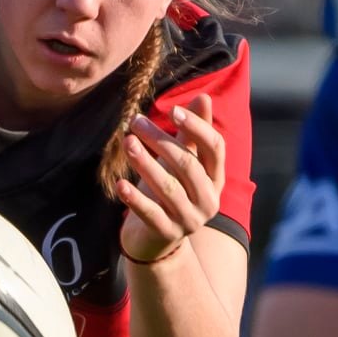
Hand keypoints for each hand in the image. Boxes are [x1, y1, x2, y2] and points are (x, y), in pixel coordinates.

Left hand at [117, 93, 225, 264]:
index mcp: (216, 178)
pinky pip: (150, 213)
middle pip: (187, 165)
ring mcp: (189, 220)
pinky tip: (121, 183)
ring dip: (145, 163)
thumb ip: (193, 133)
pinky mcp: (167, 234)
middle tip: (135, 121)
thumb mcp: (183, 161)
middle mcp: (208, 200)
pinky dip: (135, 198)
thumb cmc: (171, 190)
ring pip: (168, 188)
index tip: (173, 110)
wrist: (156, 238)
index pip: (215, 148)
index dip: (198, 127)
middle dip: (160, 140)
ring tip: (127, 142)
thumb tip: (204, 97)